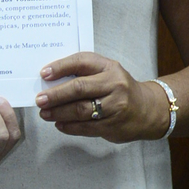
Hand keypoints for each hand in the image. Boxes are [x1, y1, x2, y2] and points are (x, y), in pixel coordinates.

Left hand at [36, 52, 167, 140]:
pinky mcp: (113, 125)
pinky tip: (59, 124)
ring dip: (59, 112)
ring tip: (45, 113)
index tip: (44, 74)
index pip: (82, 62)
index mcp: (109, 67)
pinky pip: (86, 127)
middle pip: (79, 88)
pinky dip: (69, 126)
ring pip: (81, 110)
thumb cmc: (120, 89)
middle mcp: (114, 85)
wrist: (148, 109)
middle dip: (56, 94)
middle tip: (40, 99)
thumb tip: (51, 81)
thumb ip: (84, 74)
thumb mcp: (107, 73)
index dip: (61, 67)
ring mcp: (115, 106)